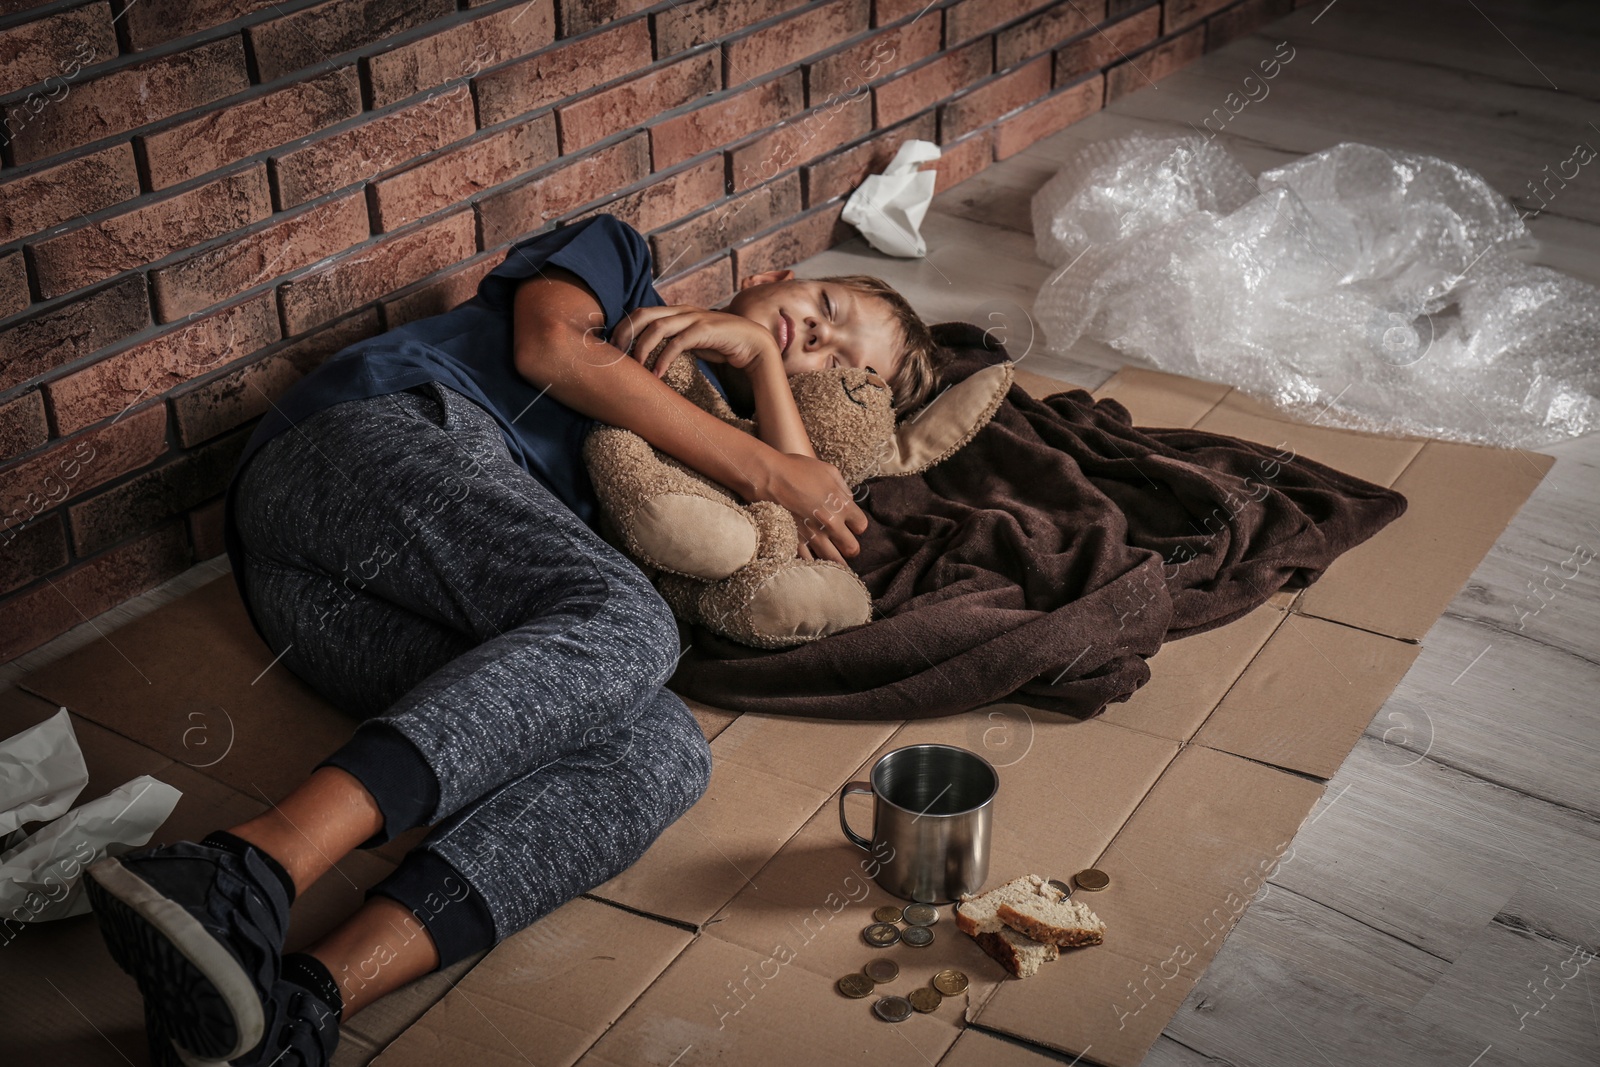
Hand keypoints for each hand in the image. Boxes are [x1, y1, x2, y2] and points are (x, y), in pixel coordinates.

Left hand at [612, 305, 778, 378]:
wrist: (754, 345)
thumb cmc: (722, 345)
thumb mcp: (692, 341)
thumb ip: (673, 341)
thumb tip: (650, 355)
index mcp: (677, 311)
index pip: (642, 312)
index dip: (625, 327)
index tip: (614, 348)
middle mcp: (683, 311)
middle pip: (644, 314)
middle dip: (625, 333)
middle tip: (616, 354)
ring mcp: (694, 318)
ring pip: (658, 326)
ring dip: (642, 347)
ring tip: (636, 367)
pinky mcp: (705, 330)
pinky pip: (678, 343)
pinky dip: (664, 358)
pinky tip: (658, 374)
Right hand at [754, 452, 868, 565]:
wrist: (768, 476)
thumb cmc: (796, 469)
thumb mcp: (828, 470)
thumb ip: (843, 488)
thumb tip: (849, 501)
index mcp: (841, 505)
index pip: (861, 526)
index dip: (857, 526)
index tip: (851, 525)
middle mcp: (831, 524)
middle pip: (852, 548)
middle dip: (850, 547)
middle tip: (843, 544)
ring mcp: (813, 535)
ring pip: (833, 560)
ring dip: (835, 560)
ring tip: (833, 559)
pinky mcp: (796, 542)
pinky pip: (809, 562)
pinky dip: (812, 563)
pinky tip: (813, 561)